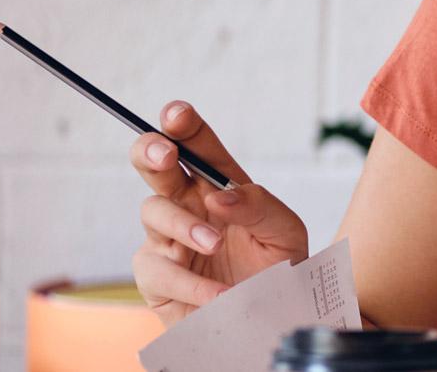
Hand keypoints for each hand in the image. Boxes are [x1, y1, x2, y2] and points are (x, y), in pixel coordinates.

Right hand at [129, 100, 308, 324]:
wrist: (274, 322)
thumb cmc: (278, 272)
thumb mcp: (285, 233)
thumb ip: (259, 206)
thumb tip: (219, 196)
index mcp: (220, 185)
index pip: (197, 146)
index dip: (182, 124)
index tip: (177, 114)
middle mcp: (189, 205)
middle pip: (154, 165)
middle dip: (152, 151)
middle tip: (165, 153)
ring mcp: (168, 240)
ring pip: (152, 212)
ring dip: (183, 224)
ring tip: (215, 243)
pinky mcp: (158, 278)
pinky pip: (158, 269)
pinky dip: (191, 281)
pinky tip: (219, 292)